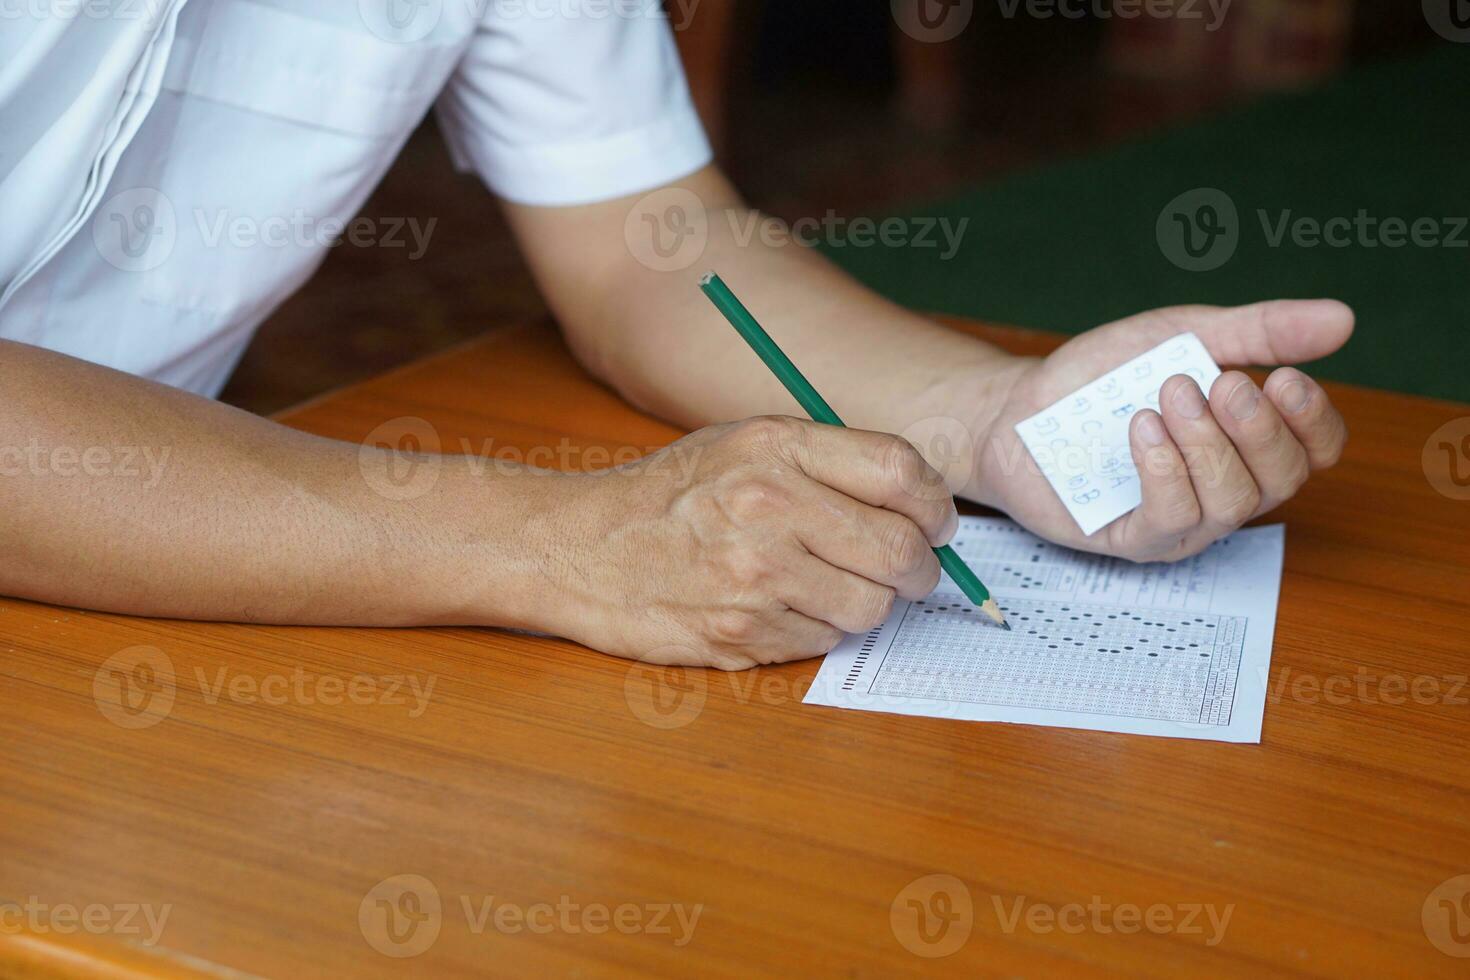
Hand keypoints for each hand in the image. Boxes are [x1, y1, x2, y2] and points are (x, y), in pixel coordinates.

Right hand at [530, 417, 958, 668]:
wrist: (581, 548)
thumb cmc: (671, 494)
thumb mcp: (743, 444)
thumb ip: (826, 462)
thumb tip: (921, 504)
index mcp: (774, 446)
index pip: (900, 471)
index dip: (936, 504)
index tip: (938, 522)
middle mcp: (767, 507)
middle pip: (898, 549)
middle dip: (920, 569)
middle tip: (912, 572)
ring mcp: (754, 576)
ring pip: (869, 607)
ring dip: (866, 604)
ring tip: (828, 586)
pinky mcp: (741, 632)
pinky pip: (823, 642)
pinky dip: (817, 631)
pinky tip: (780, 607)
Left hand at [964, 301, 1351, 560]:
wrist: (1019, 407)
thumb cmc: (1105, 379)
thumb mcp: (1183, 335)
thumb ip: (1259, 331)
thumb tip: (1341, 319)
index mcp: (1250, 442)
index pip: (1317, 450)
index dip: (1314, 420)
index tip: (1283, 377)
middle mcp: (1227, 488)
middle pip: (1283, 479)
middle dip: (1256, 428)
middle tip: (1216, 382)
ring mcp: (1184, 521)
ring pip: (1232, 503)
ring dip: (1207, 444)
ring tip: (1168, 394)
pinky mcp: (1135, 539)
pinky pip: (1173, 519)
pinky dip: (1164, 469)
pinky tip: (1143, 429)